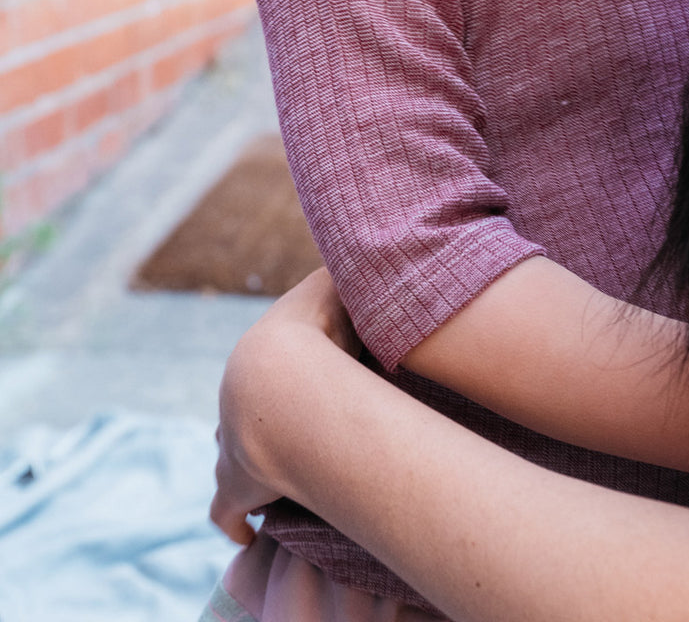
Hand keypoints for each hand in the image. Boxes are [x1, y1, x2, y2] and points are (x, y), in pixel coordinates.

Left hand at [208, 267, 360, 542]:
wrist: (284, 376)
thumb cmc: (318, 331)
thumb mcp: (338, 287)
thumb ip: (353, 269)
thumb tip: (373, 244)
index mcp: (263, 359)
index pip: (263, 368)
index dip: (281, 379)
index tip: (298, 386)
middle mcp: (240, 402)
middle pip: (239, 414)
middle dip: (254, 423)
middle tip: (282, 435)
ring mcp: (232, 446)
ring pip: (230, 456)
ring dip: (250, 465)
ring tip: (277, 476)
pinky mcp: (234, 486)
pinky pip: (227, 511)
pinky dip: (235, 522)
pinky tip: (246, 532)